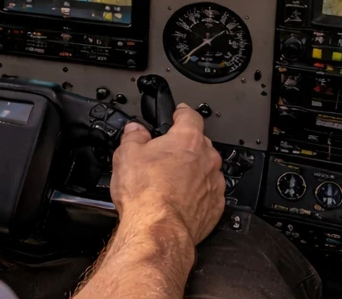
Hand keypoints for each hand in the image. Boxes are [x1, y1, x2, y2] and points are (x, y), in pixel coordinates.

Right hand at [109, 103, 223, 244]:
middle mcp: (206, 159)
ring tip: (170, 183)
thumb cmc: (146, 195)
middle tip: (164, 156)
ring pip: (205, 169)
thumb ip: (133, 136)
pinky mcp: (215, 206)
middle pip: (198, 143)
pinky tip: (179, 200)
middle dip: (183, 147)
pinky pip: (208, 193)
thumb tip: (135, 131)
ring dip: (192, 172)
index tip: (178, 114)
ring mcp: (213, 183)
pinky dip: (197, 194)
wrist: (157, 230)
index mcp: (187, 139)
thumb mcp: (126, 155)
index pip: (190, 116)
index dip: (182, 112)